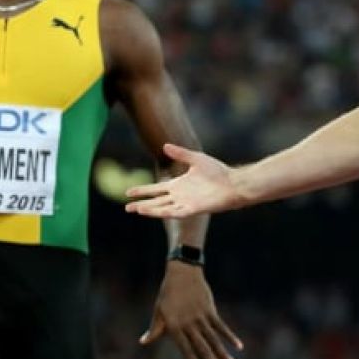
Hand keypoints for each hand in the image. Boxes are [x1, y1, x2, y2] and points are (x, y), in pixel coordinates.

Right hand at [125, 143, 241, 217]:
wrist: (232, 183)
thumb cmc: (218, 171)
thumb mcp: (196, 159)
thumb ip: (180, 154)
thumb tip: (165, 146)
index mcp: (178, 184)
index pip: (156, 188)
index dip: (142, 190)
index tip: (128, 192)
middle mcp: (179, 195)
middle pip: (155, 201)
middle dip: (141, 204)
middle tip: (126, 207)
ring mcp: (185, 203)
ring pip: (162, 208)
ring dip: (149, 209)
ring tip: (135, 209)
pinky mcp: (193, 209)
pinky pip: (175, 212)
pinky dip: (164, 212)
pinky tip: (153, 212)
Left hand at [141, 260, 242, 358]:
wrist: (182, 272)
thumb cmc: (168, 293)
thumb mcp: (159, 311)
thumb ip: (155, 329)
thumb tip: (144, 341)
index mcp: (175, 327)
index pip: (186, 349)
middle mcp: (189, 324)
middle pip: (203, 348)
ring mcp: (201, 317)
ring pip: (215, 339)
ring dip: (224, 354)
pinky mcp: (210, 310)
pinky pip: (222, 326)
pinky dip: (230, 337)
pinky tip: (238, 347)